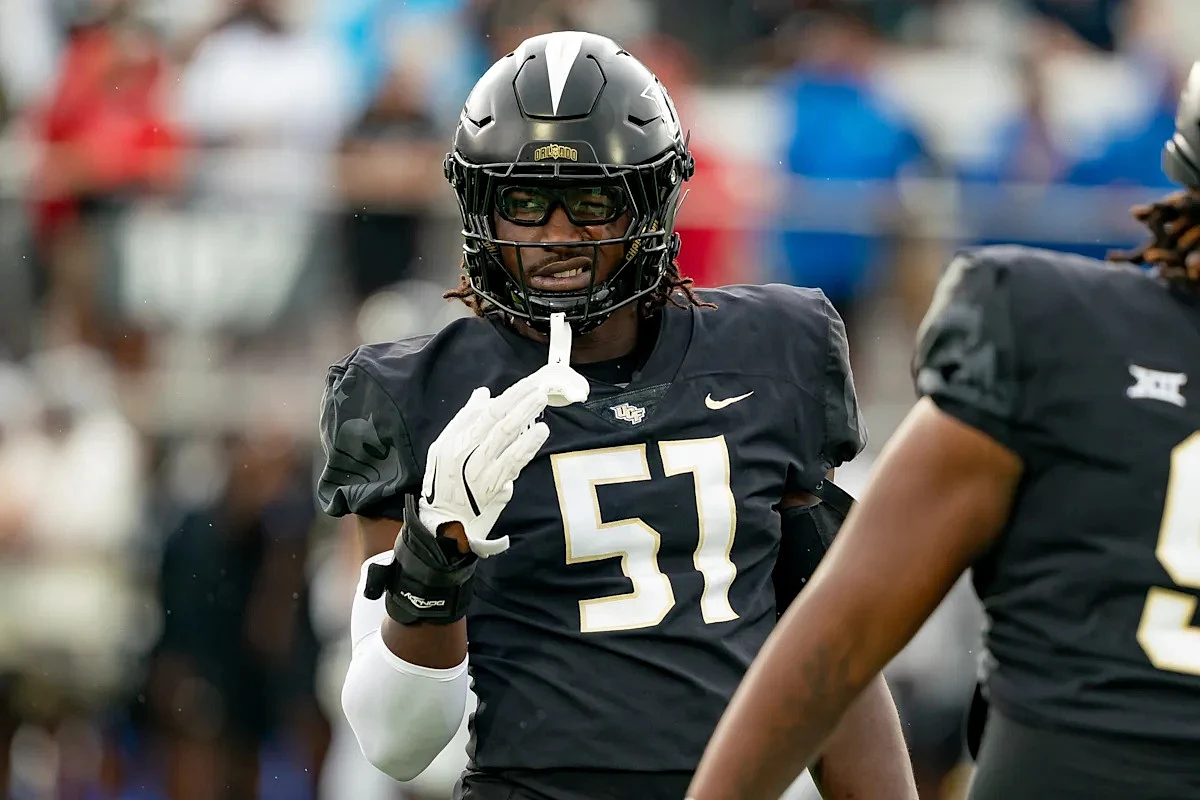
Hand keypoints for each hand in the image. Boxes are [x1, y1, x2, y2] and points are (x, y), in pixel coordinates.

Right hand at [417, 313, 587, 556]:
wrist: (444, 523)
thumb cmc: (445, 483)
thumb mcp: (443, 448)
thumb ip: (464, 420)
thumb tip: (483, 394)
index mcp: (453, 439)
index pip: (484, 411)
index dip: (509, 396)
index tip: (528, 384)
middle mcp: (464, 451)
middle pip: (495, 419)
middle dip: (520, 400)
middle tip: (541, 387)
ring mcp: (479, 469)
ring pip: (504, 437)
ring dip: (525, 416)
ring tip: (541, 401)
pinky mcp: (492, 486)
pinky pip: (513, 462)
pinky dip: (527, 445)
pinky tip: (539, 432)